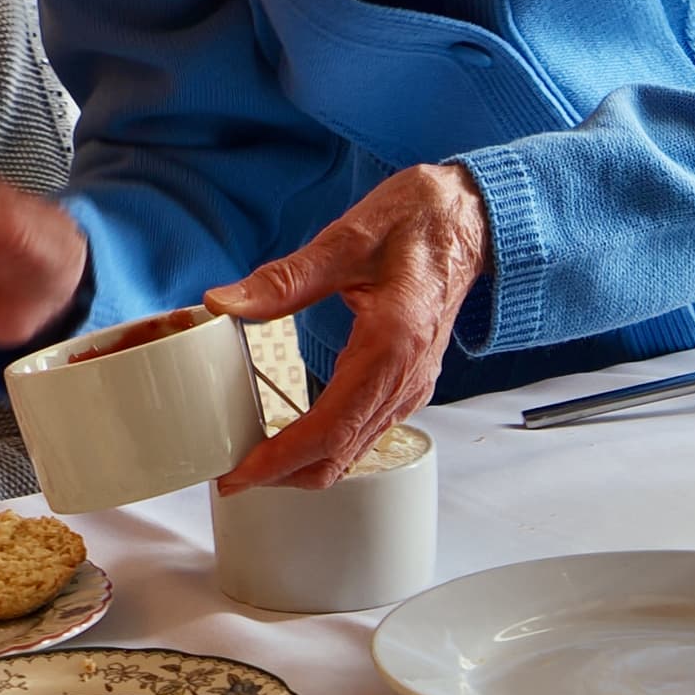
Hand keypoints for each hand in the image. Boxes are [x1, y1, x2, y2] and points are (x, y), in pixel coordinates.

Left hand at [203, 163, 488, 492]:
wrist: (469, 219)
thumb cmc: (420, 221)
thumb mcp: (347, 239)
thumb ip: (285, 279)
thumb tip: (225, 303)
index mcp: (392, 345)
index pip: (330, 428)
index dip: (280, 459)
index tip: (238, 474)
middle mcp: (406, 377)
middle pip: (341, 455)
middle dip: (284, 475)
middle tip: (231, 475)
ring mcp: (411, 385)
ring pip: (353, 450)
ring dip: (303, 464)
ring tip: (252, 457)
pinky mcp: (408, 382)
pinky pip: (365, 432)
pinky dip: (325, 445)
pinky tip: (293, 434)